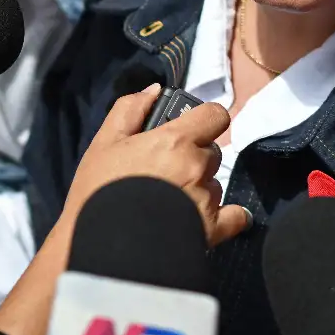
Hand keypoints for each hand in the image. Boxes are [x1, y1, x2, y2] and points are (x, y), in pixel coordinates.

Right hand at [60, 84, 251, 247]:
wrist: (103, 244)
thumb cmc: (99, 191)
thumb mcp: (104, 143)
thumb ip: (129, 109)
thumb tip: (155, 90)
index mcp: (176, 140)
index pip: (215, 115)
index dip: (204, 121)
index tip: (190, 130)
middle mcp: (197, 166)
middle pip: (212, 152)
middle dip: (194, 158)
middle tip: (166, 172)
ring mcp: (207, 199)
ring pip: (216, 184)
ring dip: (201, 188)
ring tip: (170, 203)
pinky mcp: (212, 229)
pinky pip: (235, 218)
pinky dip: (228, 217)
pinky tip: (209, 218)